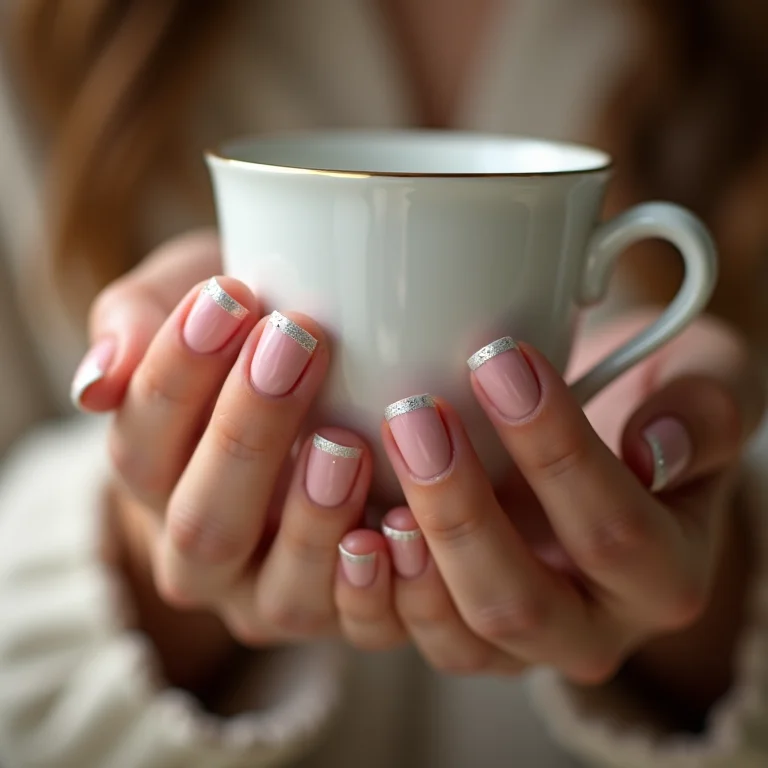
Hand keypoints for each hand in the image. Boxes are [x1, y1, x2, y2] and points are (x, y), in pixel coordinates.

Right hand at [73, 232, 400, 687]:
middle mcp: (204, 556)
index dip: (179, 371)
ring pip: (280, 590)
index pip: (142, 441)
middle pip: (204, 520)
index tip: (230, 294)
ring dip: (312, 517)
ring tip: (344, 439)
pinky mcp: (344, 617)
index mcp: (154, 482)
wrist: (311, 408)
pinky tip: (403, 523)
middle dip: (247, 433)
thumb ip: (134, 326)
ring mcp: (274, 597)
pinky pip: (359, 622)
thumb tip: (96, 383)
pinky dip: (379, 583)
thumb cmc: (247, 341)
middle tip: (294, 343)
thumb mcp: (184, 307)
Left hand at [335, 314, 763, 708]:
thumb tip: (655, 450)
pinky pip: (406, 637)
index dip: (555, 450)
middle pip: (519, 601)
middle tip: (414, 415)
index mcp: (663, 575)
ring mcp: (516, 643)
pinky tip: (346, 526)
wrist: (595, 424)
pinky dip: (369, 590)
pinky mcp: (457, 631)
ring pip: (455, 635)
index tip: (499, 360)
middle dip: (460, 510)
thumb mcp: (708, 382)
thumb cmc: (646, 394)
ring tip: (359, 470)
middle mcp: (591, 628)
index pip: (612, 531)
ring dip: (404, 559)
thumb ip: (706, 411)